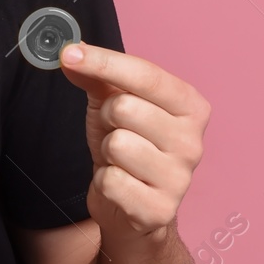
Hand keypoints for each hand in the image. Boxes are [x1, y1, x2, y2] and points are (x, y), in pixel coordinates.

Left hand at [58, 43, 209, 243]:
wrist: (131, 206)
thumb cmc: (128, 145)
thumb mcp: (112, 103)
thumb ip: (96, 75)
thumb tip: (71, 52)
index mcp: (191, 106)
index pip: (146, 75)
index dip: (104, 61)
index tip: (70, 54)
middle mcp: (193, 141)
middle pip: (125, 108)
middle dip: (107, 118)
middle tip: (115, 131)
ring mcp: (180, 179)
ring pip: (117, 145)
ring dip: (106, 152)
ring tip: (119, 160)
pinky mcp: (160, 210)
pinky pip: (111, 181)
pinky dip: (105, 181)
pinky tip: (120, 185)